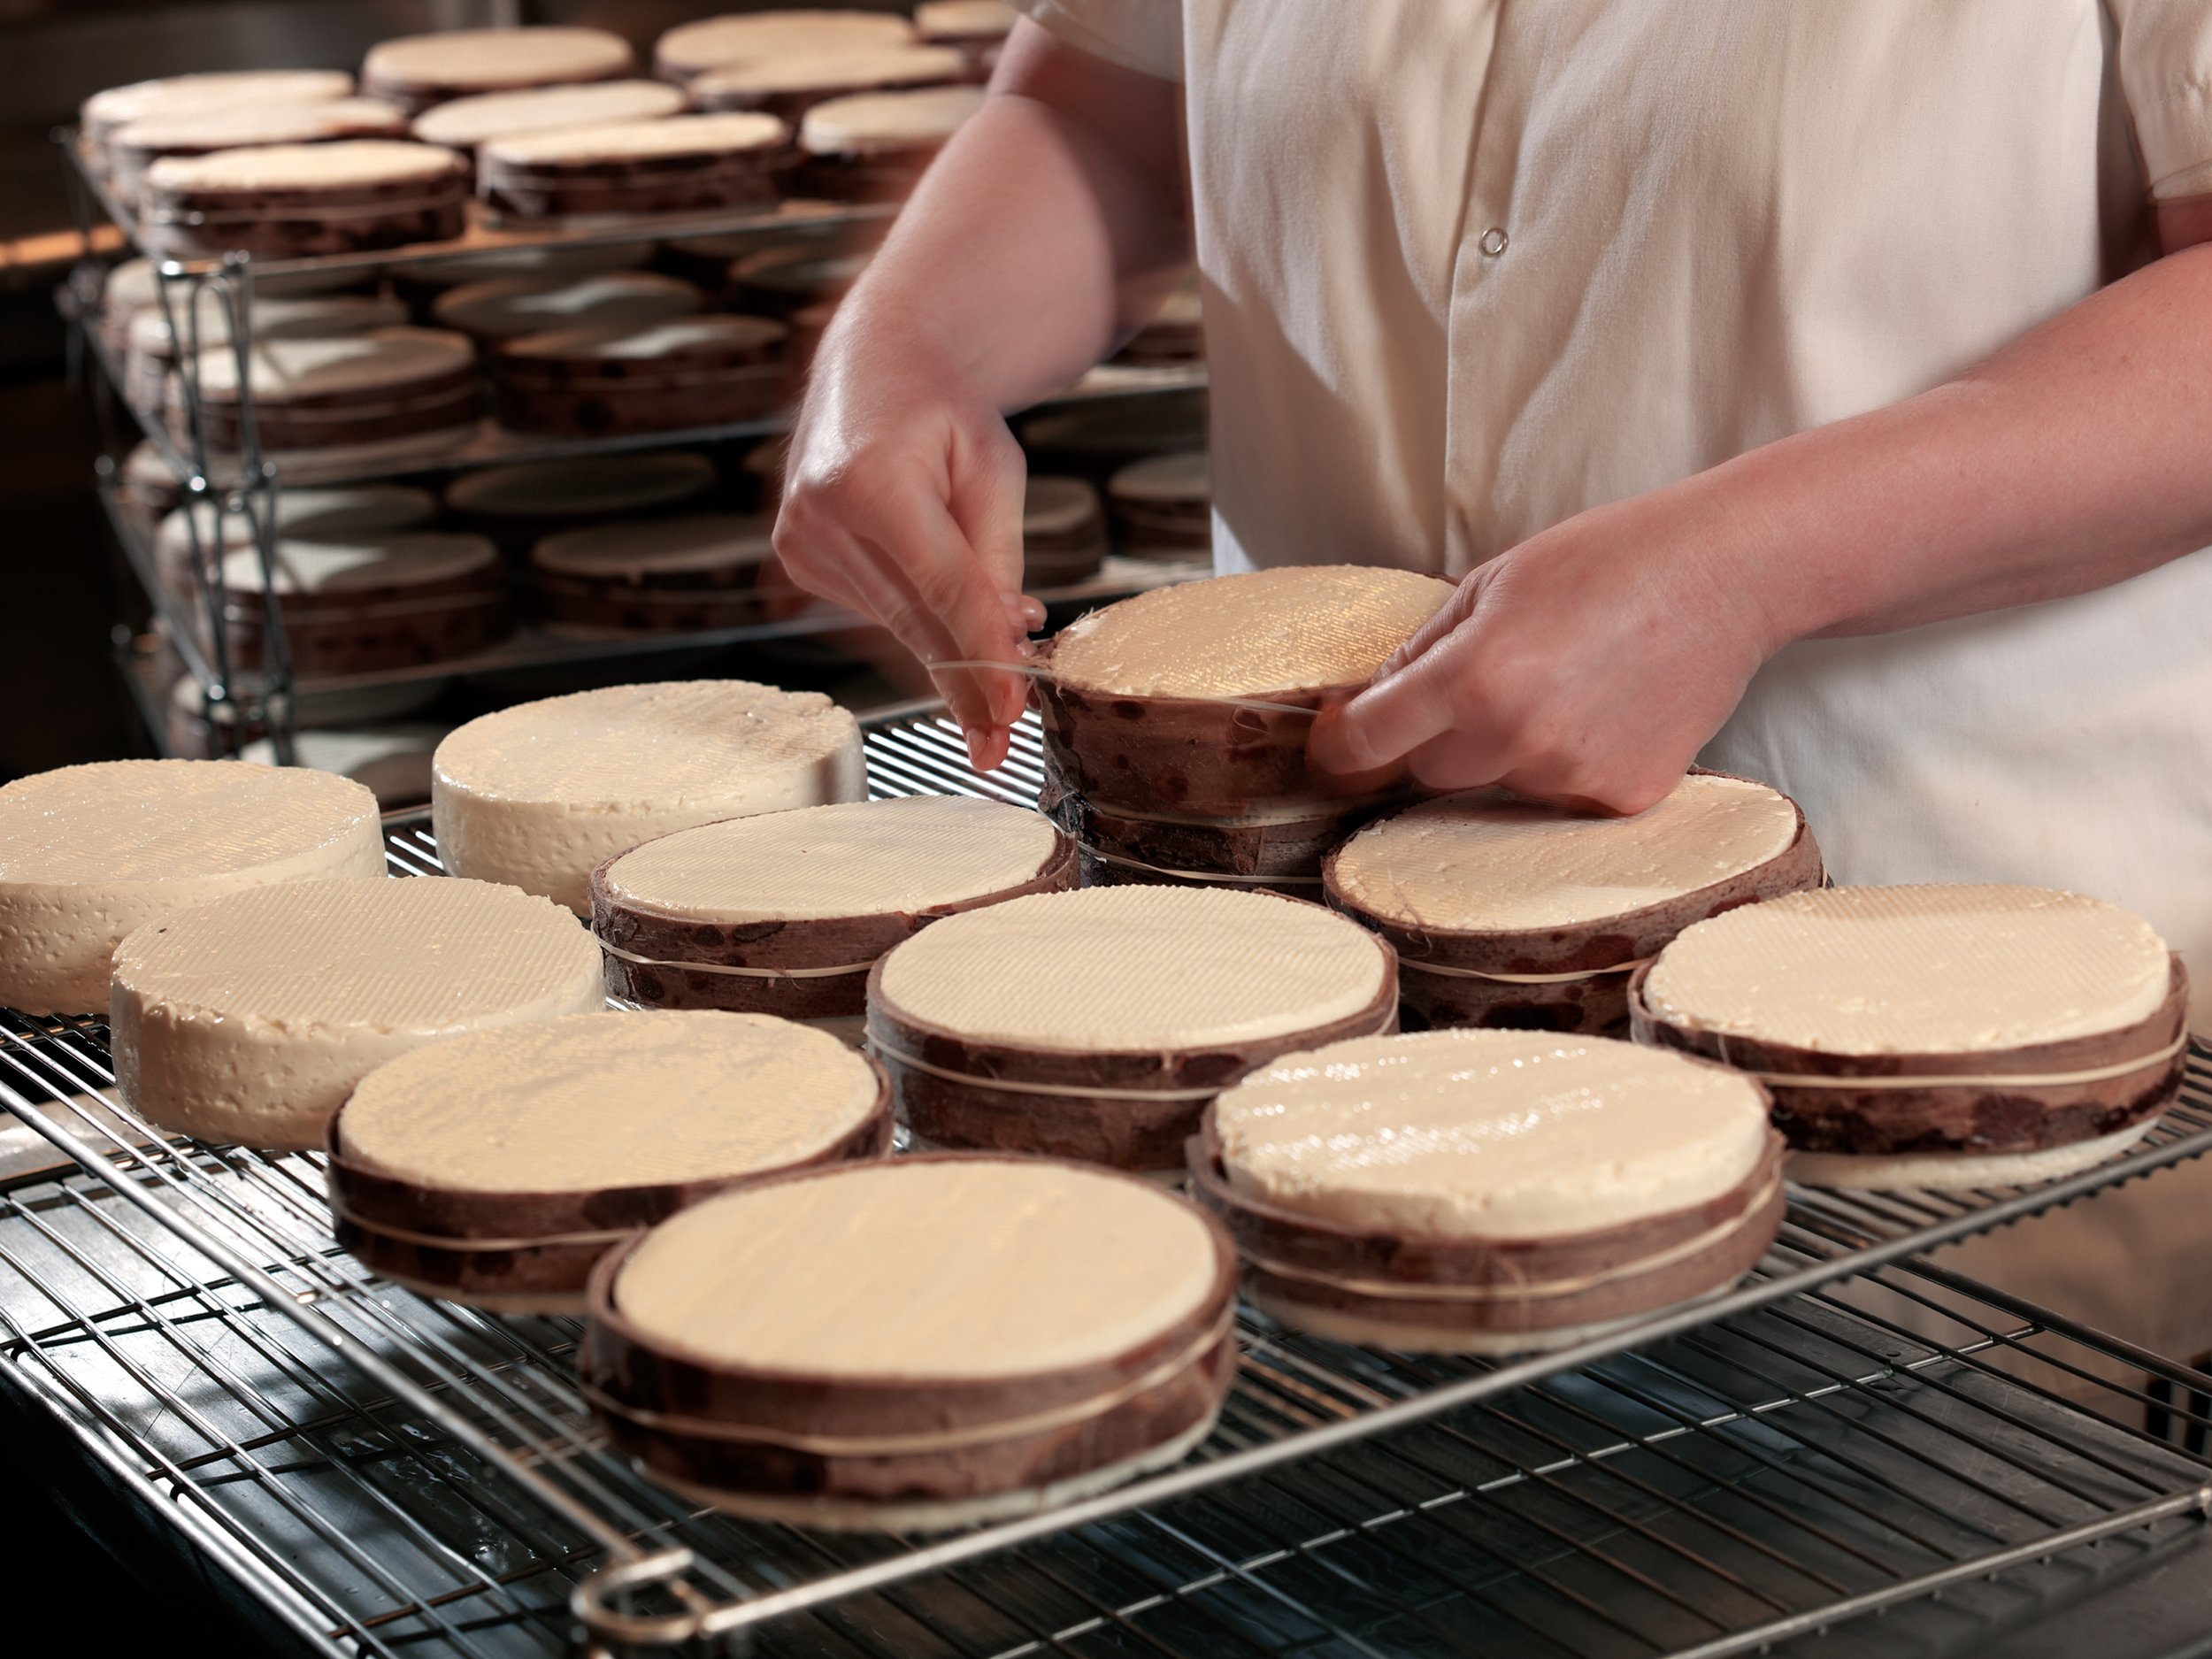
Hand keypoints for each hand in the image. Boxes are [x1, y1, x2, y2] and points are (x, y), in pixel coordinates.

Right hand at [773, 316, 1043, 769]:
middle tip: (1005, 738)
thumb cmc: (941, 409)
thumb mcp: (993, 467)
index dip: (982, 656)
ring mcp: (800, 540)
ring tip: (1002, 662)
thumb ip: (998, 557)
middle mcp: (822, 515)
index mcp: (872, 482)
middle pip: (915, 620)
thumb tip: (1007, 643)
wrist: (872, 367)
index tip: (1010, 712)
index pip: (942, 590)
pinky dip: (918, 624)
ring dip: (950, 651)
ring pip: (896, 625)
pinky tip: (950, 616)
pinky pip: (874, 613)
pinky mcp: (797, 559)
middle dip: (967, 681)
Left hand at [1307, 489, 1776, 812]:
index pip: (1365, 746)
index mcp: (1470, 678)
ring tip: (1561, 688)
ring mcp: (1572, 779)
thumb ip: (1421, 652)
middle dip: (1433, 740)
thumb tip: (1365, 705)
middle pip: (1427, 776)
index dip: (1337, 749)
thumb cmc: (1607, 562)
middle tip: (1484, 686)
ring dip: (1504, 755)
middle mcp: (1516, 740)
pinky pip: (1560, 802)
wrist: (1726, 574)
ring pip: (1496, 792)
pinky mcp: (1622, 800)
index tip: (1335, 741)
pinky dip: (1566, 768)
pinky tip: (1602, 712)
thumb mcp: (1490, 584)